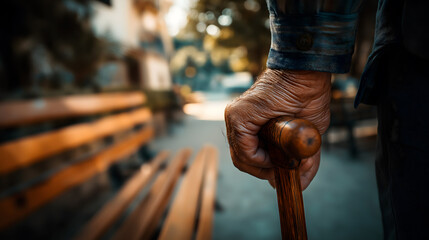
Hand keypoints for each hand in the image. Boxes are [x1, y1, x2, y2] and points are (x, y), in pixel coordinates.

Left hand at [224, 69, 330, 189]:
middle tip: (281, 172)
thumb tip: (299, 185)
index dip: (264, 169)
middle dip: (262, 171)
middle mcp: (239, 120)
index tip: (282, 171)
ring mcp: (235, 117)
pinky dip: (257, 158)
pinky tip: (272, 156)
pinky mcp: (237, 115)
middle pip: (242, 158)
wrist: (308, 76)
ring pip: (240, 156)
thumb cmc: (308, 99)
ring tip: (281, 163)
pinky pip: (243, 148)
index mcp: (251, 124)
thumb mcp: (306, 137)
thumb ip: (301, 161)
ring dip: (261, 166)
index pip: (249, 155)